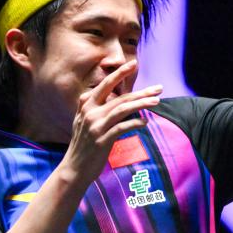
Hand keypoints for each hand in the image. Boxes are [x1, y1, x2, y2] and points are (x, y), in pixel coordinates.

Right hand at [60, 60, 161, 184]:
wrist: (73, 169)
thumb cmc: (84, 145)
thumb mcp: (86, 121)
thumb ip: (99, 108)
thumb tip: (120, 99)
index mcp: (86, 105)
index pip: (106, 84)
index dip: (120, 73)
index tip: (133, 63)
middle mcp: (90, 112)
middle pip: (120, 97)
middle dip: (141, 91)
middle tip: (159, 87)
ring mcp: (95, 126)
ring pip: (123, 109)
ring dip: (142, 104)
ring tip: (157, 101)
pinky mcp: (102, 140)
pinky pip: (123, 127)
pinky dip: (135, 122)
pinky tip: (145, 121)